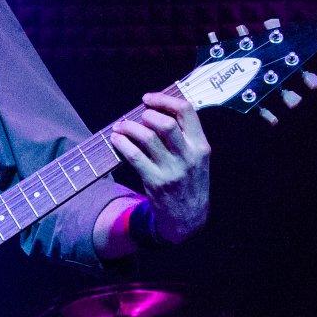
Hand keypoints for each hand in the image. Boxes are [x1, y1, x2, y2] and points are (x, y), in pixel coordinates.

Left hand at [109, 92, 210, 243]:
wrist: (188, 217)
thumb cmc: (189, 180)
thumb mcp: (197, 157)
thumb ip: (185, 134)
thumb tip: (157, 107)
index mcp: (201, 145)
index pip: (186, 111)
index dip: (164, 99)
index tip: (148, 98)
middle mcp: (188, 156)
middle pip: (165, 124)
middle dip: (146, 115)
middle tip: (138, 117)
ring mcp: (172, 170)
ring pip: (147, 138)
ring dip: (129, 127)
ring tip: (121, 126)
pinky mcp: (155, 182)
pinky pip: (134, 156)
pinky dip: (122, 143)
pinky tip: (116, 139)